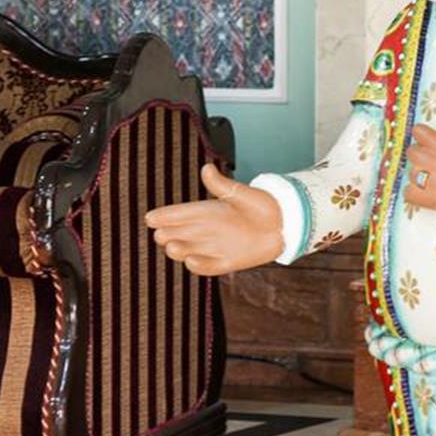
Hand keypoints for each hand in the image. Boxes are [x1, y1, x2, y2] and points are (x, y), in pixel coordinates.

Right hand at [144, 163, 284, 274]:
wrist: (284, 224)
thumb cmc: (263, 205)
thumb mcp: (241, 193)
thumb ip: (221, 185)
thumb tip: (207, 168)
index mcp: (207, 211)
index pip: (180, 214)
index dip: (165, 216)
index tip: (150, 218)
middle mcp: (207, 230)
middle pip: (179, 234)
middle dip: (168, 234)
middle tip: (161, 234)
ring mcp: (215, 247)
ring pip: (189, 250)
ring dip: (179, 249)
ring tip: (172, 247)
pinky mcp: (227, 261)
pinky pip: (208, 266)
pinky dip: (199, 265)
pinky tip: (190, 260)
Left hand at [404, 120, 435, 224]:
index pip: (420, 132)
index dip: (422, 135)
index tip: (428, 140)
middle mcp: (435, 163)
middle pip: (411, 151)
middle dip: (419, 155)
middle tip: (432, 162)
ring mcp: (430, 182)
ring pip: (410, 172)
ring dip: (417, 174)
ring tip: (434, 179)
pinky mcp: (429, 200)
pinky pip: (408, 193)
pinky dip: (413, 193)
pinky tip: (426, 193)